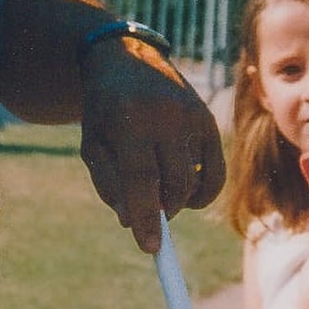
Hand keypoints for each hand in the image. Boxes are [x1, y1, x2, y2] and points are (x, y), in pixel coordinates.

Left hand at [80, 41, 224, 252]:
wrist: (127, 60)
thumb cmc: (104, 111)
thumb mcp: (93, 146)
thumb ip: (110, 186)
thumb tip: (134, 223)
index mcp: (129, 119)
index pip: (141, 178)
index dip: (147, 216)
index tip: (150, 248)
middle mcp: (165, 115)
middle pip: (173, 183)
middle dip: (162, 211)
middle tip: (150, 215)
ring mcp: (192, 116)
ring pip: (194, 180)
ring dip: (178, 201)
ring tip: (159, 192)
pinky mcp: (208, 120)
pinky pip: (215, 170)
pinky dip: (203, 191)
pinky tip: (187, 194)